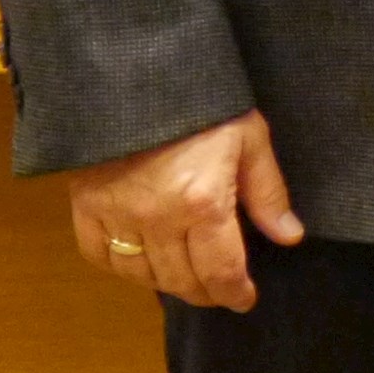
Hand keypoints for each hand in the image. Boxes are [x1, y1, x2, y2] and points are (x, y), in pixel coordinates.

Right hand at [71, 111, 301, 311]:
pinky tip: (140, 262)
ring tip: (186, 277)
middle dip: (206, 292)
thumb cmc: (204, 105)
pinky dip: (121, 267)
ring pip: (141, 274)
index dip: (234, 293)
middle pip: (181, 280)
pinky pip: (99, 256)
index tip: (244, 299)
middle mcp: (157, 219)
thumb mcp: (249, 139)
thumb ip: (268, 193)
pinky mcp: (85, 206)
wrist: (136, 73)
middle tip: (219, 289)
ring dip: (167, 283)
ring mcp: (116, 215)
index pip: (221, 271)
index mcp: (202, 203)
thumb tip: (289, 237)